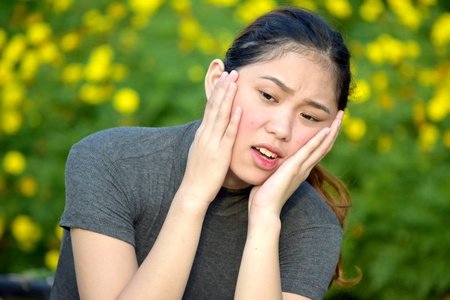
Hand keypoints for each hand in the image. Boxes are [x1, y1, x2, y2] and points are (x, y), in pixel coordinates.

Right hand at [179, 71, 241, 204]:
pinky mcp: (219, 154)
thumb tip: (215, 131)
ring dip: (228, 97)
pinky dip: (233, 120)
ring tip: (234, 81)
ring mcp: (211, 143)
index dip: (218, 92)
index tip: (225, 78)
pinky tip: (239, 108)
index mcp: (202, 134)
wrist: (192, 192)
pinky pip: (227, 135)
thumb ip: (209, 140)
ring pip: (220, 115)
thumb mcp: (202, 152)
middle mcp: (205, 135)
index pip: (210, 107)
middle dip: (223, 88)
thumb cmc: (199, 175)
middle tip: (231, 71)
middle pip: (214, 106)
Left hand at [248, 110, 343, 218]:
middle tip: (341, 114)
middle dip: (333, 129)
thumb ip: (276, 167)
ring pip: (322, 146)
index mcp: (300, 169)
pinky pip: (309, 151)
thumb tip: (270, 157)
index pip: (317, 150)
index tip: (330, 122)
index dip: (325, 136)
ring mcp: (301, 168)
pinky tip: (325, 129)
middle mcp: (305, 168)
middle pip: (324, 145)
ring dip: (331, 130)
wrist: (264, 209)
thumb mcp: (272, 175)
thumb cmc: (264, 195)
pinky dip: (318, 140)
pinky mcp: (294, 168)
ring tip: (339, 116)